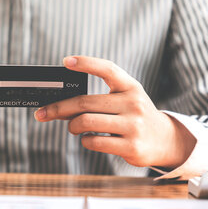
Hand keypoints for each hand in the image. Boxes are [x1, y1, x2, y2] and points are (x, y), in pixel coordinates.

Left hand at [34, 56, 195, 168]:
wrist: (164, 140)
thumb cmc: (134, 116)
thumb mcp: (124, 99)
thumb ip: (98, 99)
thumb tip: (59, 106)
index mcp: (130, 86)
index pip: (107, 69)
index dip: (86, 63)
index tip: (66, 62)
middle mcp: (133, 103)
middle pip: (84, 103)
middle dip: (59, 108)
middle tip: (43, 113)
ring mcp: (133, 125)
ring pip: (86, 122)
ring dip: (72, 126)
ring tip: (73, 127)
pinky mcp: (131, 146)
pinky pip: (94, 142)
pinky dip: (85, 140)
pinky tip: (88, 138)